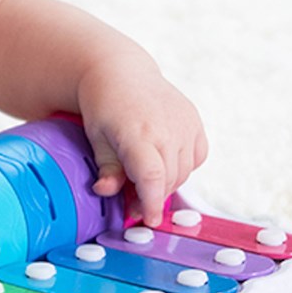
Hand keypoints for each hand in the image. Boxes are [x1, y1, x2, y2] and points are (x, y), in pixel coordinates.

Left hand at [77, 60, 207, 225]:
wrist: (120, 72)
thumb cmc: (103, 105)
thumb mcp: (96, 137)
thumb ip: (107, 168)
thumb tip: (106, 191)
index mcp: (138, 132)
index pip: (152, 177)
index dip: (152, 203)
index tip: (149, 220)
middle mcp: (167, 128)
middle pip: (168, 180)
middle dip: (152, 197)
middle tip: (132, 205)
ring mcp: (185, 124)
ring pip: (183, 173)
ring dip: (165, 183)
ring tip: (142, 179)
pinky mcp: (195, 122)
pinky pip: (195, 159)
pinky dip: (180, 167)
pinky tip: (161, 159)